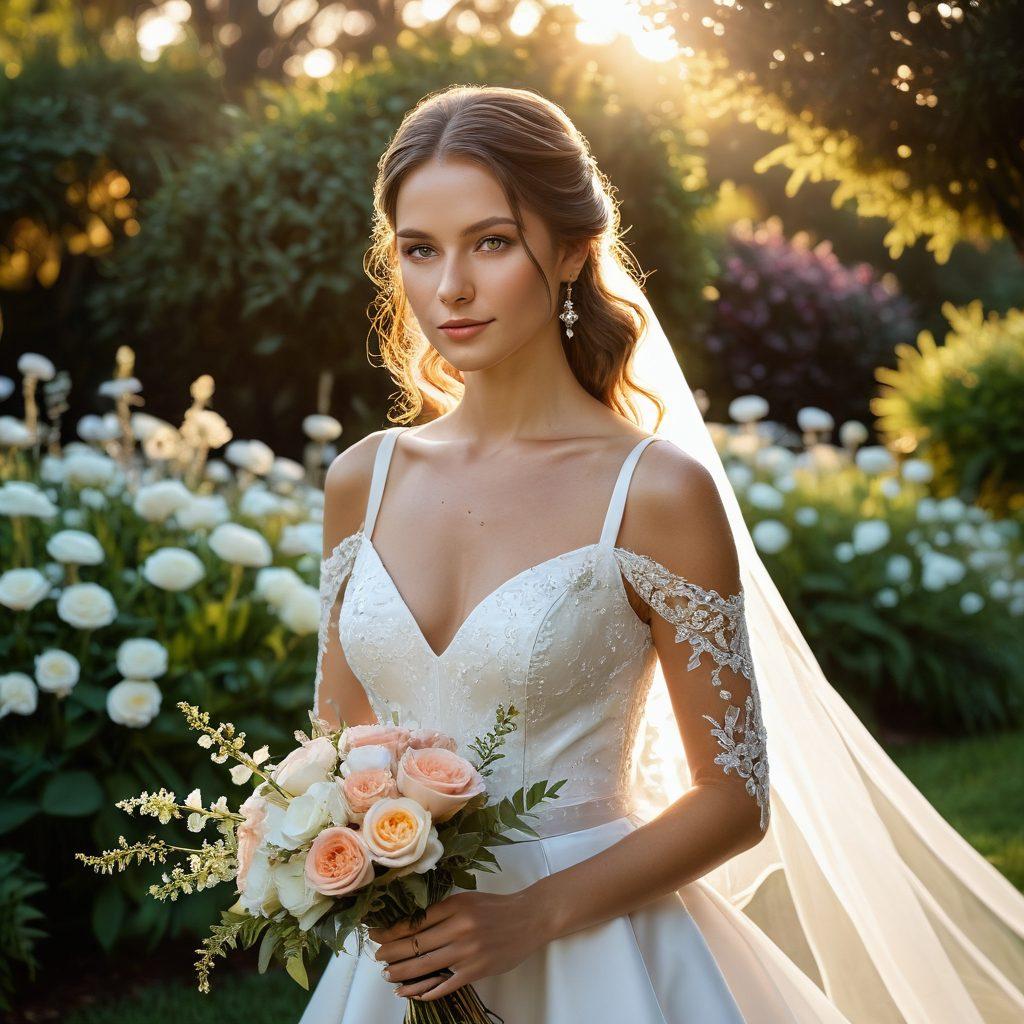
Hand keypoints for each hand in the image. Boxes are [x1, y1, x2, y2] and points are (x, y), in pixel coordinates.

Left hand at [367, 887, 548, 1001]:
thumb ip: (441, 911)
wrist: (529, 918)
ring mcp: (467, 952)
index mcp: (455, 907)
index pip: (414, 922)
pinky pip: (445, 984)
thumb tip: (409, 926)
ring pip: (425, 966)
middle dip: (391, 952)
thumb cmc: (495, 907)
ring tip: (388, 975)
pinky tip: (412, 992)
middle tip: (377, 957)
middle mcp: (459, 928)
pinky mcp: (476, 971)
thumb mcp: (466, 900)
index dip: (391, 931)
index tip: (376, 935)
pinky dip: (426, 990)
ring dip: (402, 973)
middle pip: (415, 944)